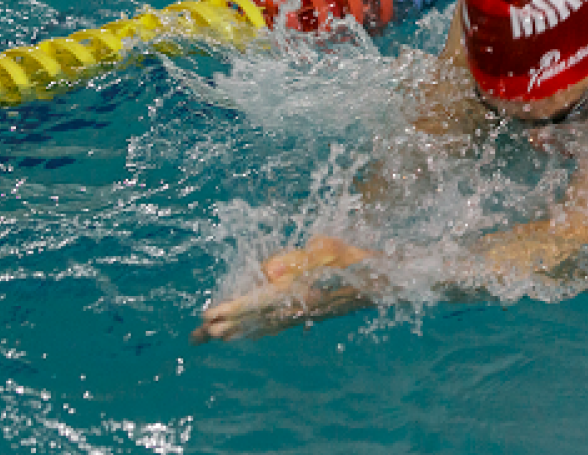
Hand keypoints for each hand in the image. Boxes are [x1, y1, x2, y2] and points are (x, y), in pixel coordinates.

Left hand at [191, 236, 376, 343]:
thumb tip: (268, 271)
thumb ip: (301, 259)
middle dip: (228, 326)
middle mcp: (303, 308)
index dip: (234, 309)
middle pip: (257, 319)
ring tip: (215, 337)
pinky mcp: (314, 313)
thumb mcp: (334, 250)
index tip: (209, 316)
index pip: (260, 302)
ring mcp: (309, 313)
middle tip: (197, 336)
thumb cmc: (363, 260)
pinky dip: (260, 328)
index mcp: (306, 293)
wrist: (390, 281)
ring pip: (266, 324)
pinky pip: (280, 324)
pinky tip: (252, 331)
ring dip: (240, 330)